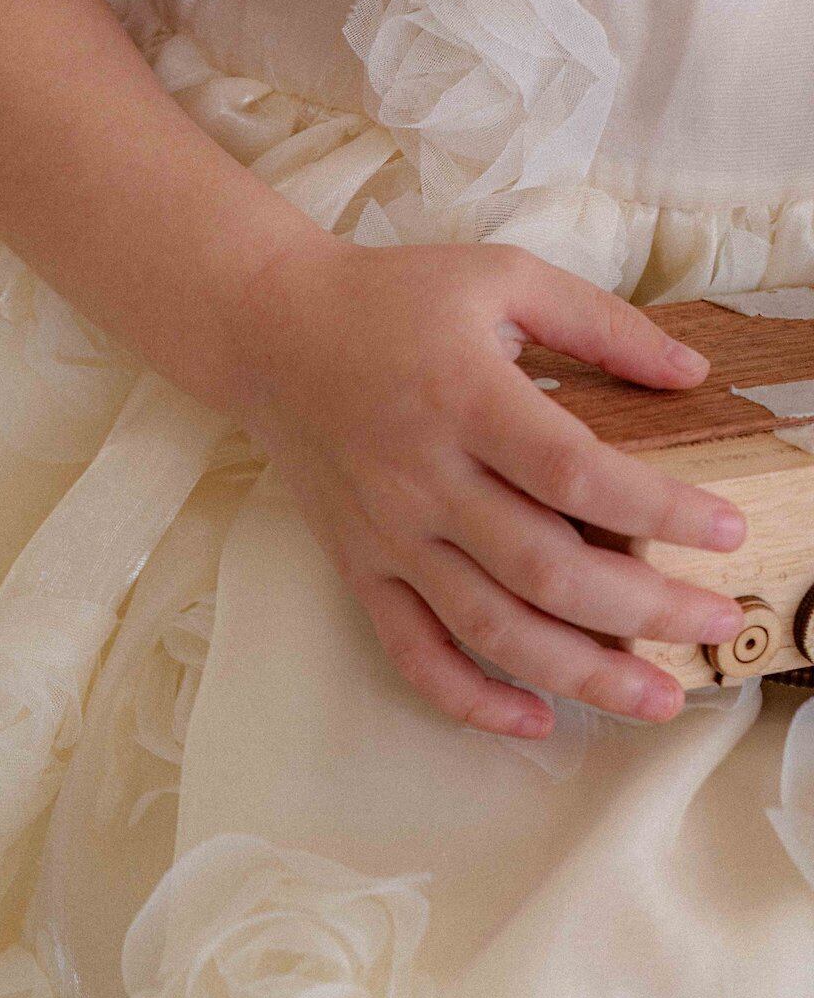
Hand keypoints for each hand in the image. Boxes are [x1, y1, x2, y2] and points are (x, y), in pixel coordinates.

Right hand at [229, 237, 747, 738]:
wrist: (269, 335)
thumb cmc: (392, 300)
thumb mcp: (503, 277)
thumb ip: (603, 324)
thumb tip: (693, 374)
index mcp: (466, 399)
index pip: (576, 474)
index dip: (660, 510)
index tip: (728, 531)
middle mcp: (425, 480)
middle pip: (547, 570)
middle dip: (646, 609)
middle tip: (720, 623)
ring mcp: (390, 538)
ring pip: (492, 628)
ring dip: (582, 674)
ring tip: (657, 698)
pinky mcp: (362, 571)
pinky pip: (415, 655)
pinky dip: (472, 700)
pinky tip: (537, 720)